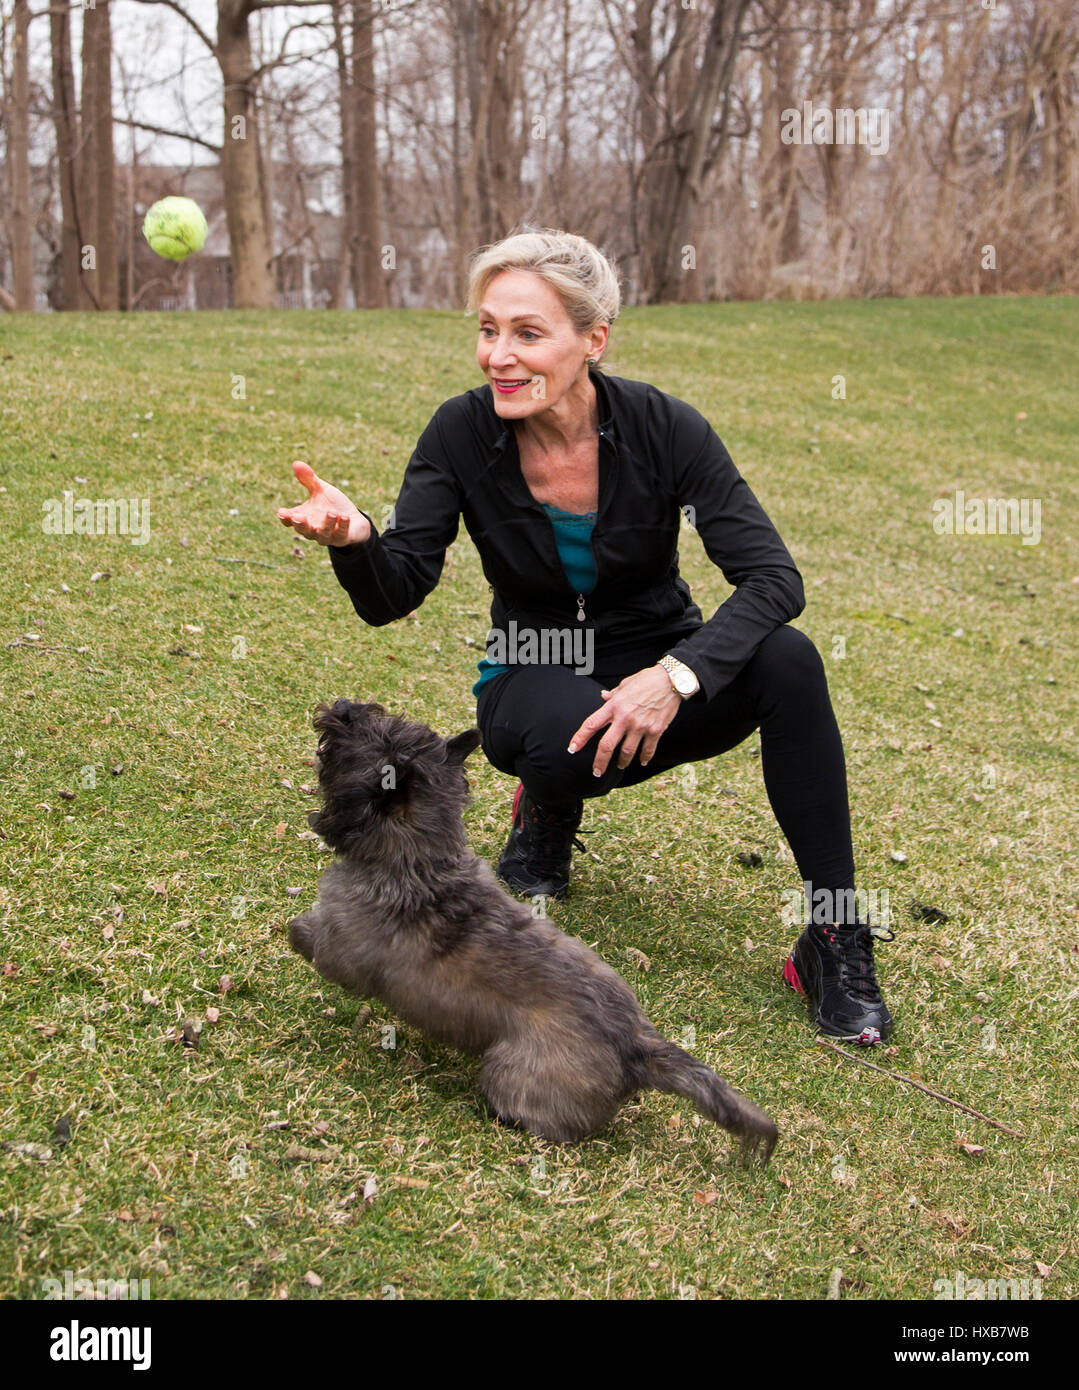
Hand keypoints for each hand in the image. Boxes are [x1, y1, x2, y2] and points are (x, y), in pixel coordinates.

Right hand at [277, 460, 370, 546]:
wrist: (354, 520)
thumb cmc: (333, 505)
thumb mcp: (320, 490)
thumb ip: (309, 479)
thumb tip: (296, 463)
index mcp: (304, 518)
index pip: (289, 521)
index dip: (285, 518)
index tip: (282, 512)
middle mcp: (313, 530)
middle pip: (303, 530)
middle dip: (301, 524)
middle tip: (298, 517)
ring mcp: (328, 536)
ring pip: (323, 534)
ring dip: (326, 524)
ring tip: (331, 512)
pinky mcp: (343, 539)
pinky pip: (341, 535)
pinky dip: (342, 526)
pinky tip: (345, 517)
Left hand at [567, 665, 682, 776]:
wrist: (671, 681)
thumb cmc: (647, 679)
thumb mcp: (626, 684)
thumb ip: (614, 694)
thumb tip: (603, 696)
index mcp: (614, 706)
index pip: (591, 724)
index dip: (579, 738)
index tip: (572, 748)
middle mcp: (625, 718)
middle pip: (607, 745)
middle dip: (600, 762)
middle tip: (596, 772)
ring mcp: (640, 726)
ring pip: (627, 752)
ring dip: (622, 762)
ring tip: (620, 766)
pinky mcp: (655, 730)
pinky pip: (648, 749)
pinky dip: (645, 758)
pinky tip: (642, 761)